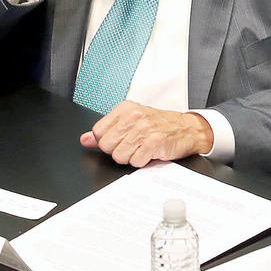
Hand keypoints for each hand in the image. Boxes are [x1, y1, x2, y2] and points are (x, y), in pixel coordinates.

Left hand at [79, 101, 214, 167]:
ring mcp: (144, 129)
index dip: (107, 141)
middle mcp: (134, 116)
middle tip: (132, 145)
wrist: (186, 128)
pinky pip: (135, 161)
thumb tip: (85, 139)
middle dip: (118, 151)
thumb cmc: (158, 125)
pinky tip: (149, 153)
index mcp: (125, 108)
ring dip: (131, 157)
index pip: (98, 132)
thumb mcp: (130, 121)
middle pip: (107, 146)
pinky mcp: (154, 142)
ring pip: (119, 156)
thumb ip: (106, 130)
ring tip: (141, 148)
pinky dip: (142, 161)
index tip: (119, 139)